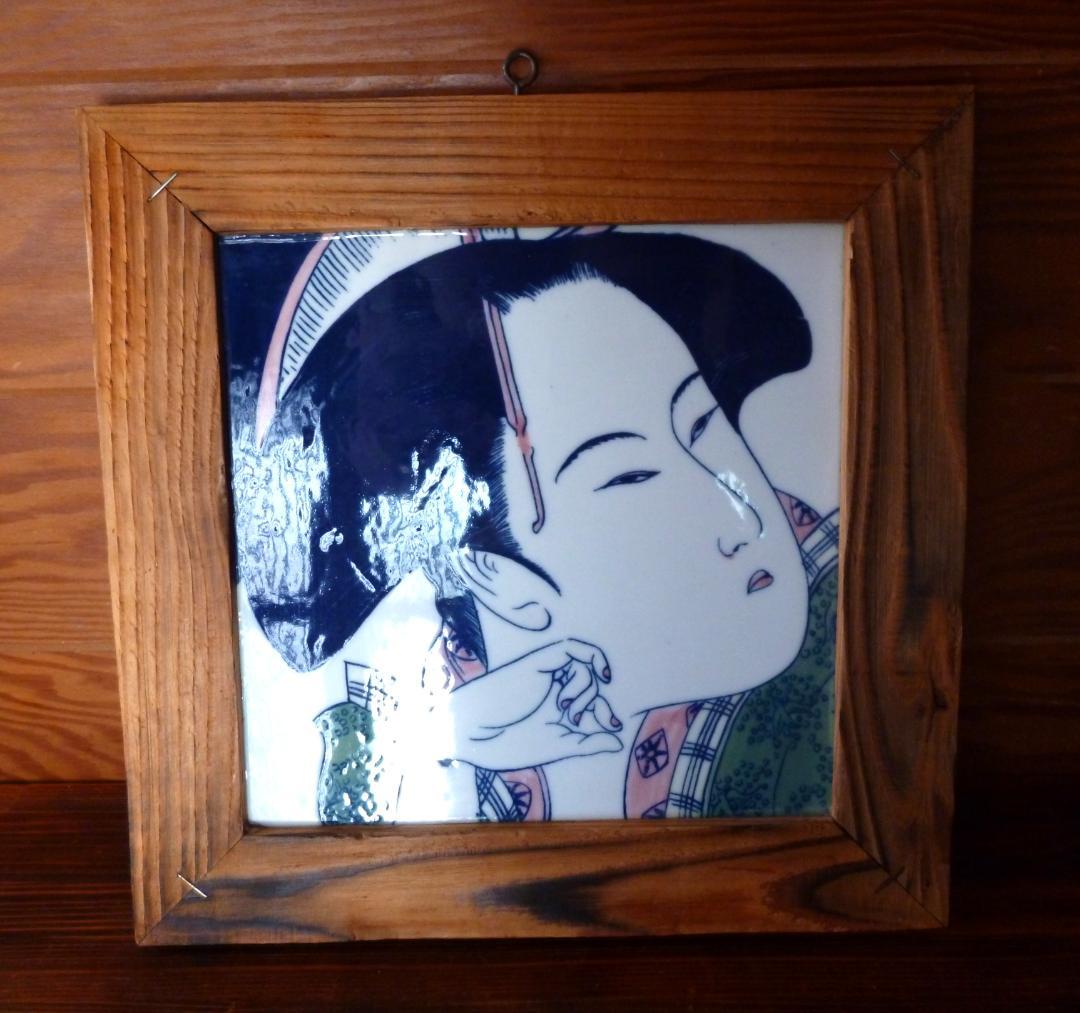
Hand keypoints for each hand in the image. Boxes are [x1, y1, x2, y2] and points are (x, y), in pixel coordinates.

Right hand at [440, 638, 623, 770]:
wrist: (476, 732)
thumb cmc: (510, 741)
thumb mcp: (559, 745)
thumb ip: (588, 743)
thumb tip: (618, 743)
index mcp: (554, 707)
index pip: (590, 702)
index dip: (606, 712)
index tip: (614, 727)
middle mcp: (553, 687)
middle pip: (591, 684)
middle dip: (599, 704)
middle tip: (597, 721)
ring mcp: (547, 672)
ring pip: (584, 669)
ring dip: (585, 690)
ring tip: (564, 709)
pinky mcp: (540, 661)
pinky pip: (574, 649)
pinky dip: (593, 657)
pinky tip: (602, 675)